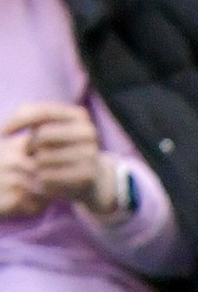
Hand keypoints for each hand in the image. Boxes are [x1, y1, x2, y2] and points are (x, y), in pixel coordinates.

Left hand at [0, 102, 119, 216]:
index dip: (18, 120)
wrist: (95, 179)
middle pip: (42, 135)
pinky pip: (48, 176)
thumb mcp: (51, 129)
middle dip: (28, 146)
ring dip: (34, 164)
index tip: (2, 132)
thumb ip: (31, 119)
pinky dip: (40, 179)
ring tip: (40, 167)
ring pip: (43, 158)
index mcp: (79, 115)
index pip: (42, 111)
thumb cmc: (64, 149)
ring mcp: (90, 154)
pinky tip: (44, 179)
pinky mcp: (86, 175)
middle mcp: (88, 132)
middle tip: (28, 155)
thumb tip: (5, 129)